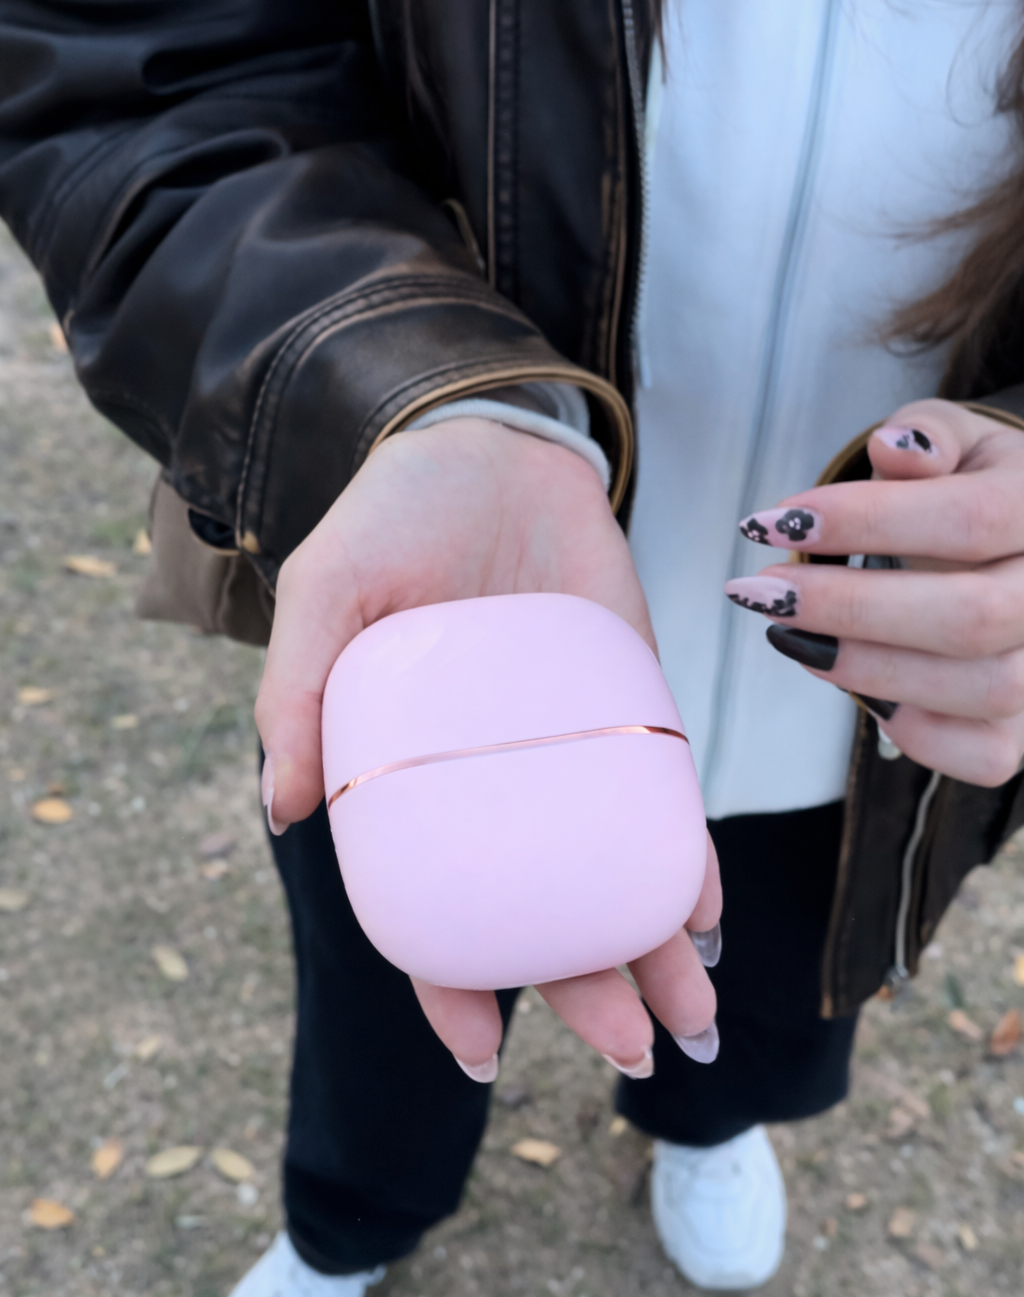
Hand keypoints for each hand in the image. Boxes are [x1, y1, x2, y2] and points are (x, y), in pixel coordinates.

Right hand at [256, 419, 719, 1077]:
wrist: (492, 438)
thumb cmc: (393, 517)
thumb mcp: (326, 591)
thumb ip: (298, 691)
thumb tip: (287, 811)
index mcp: (416, 775)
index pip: (433, 905)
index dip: (452, 984)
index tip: (480, 1055)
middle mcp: (497, 780)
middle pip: (544, 910)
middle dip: (588, 991)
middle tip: (635, 1049)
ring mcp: (570, 747)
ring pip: (613, 872)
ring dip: (656, 950)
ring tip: (696, 1014)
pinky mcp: (632, 704)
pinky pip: (664, 795)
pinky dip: (690, 856)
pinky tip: (710, 911)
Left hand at [727, 398, 1023, 786]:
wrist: (1009, 537)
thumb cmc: (967, 483)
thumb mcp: (951, 439)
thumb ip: (924, 440)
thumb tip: (893, 447)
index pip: (968, 520)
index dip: (866, 523)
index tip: (772, 523)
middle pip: (971, 617)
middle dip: (850, 608)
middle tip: (765, 591)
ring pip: (979, 687)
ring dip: (866, 668)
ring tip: (794, 634)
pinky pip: (984, 755)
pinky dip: (913, 730)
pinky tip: (858, 687)